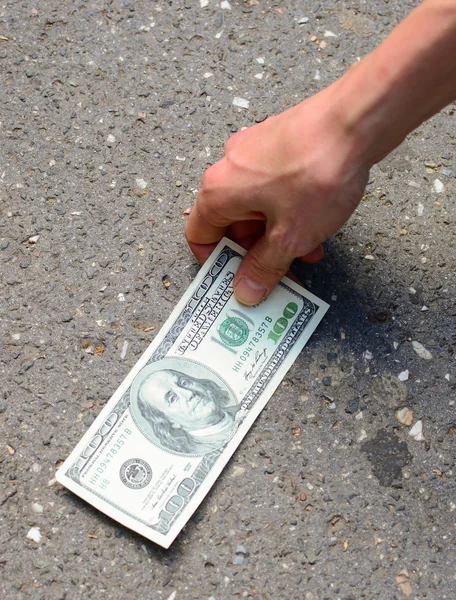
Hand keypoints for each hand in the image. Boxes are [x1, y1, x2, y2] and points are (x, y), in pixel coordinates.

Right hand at [185, 82, 370, 304]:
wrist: (358, 118)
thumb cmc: (318, 173)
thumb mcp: (290, 237)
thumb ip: (264, 268)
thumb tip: (245, 290)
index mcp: (219, 191)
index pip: (199, 235)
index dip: (216, 264)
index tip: (238, 281)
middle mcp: (230, 167)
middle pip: (230, 223)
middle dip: (256, 253)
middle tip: (280, 275)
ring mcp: (254, 151)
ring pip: (256, 206)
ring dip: (276, 235)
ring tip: (307, 253)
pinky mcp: (278, 143)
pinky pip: (273, 187)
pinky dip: (288, 210)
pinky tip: (316, 224)